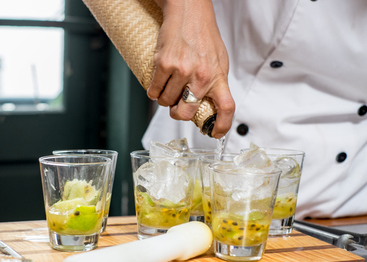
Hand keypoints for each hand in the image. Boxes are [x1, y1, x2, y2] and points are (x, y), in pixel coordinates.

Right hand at [147, 0, 234, 137]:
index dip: (221, 125)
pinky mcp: (164, 65)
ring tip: (167, 88)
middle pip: (186, 113)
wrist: (188, 11)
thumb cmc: (203, 34)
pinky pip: (153, 92)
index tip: (215, 133)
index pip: (226, 107)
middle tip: (177, 106)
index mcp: (218, 76)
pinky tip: (157, 84)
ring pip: (166, 103)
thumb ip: (215, 82)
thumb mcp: (219, 60)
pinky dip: (153, 92)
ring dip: (164, 101)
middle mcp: (201, 76)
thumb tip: (209, 104)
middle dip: (178, 114)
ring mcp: (182, 71)